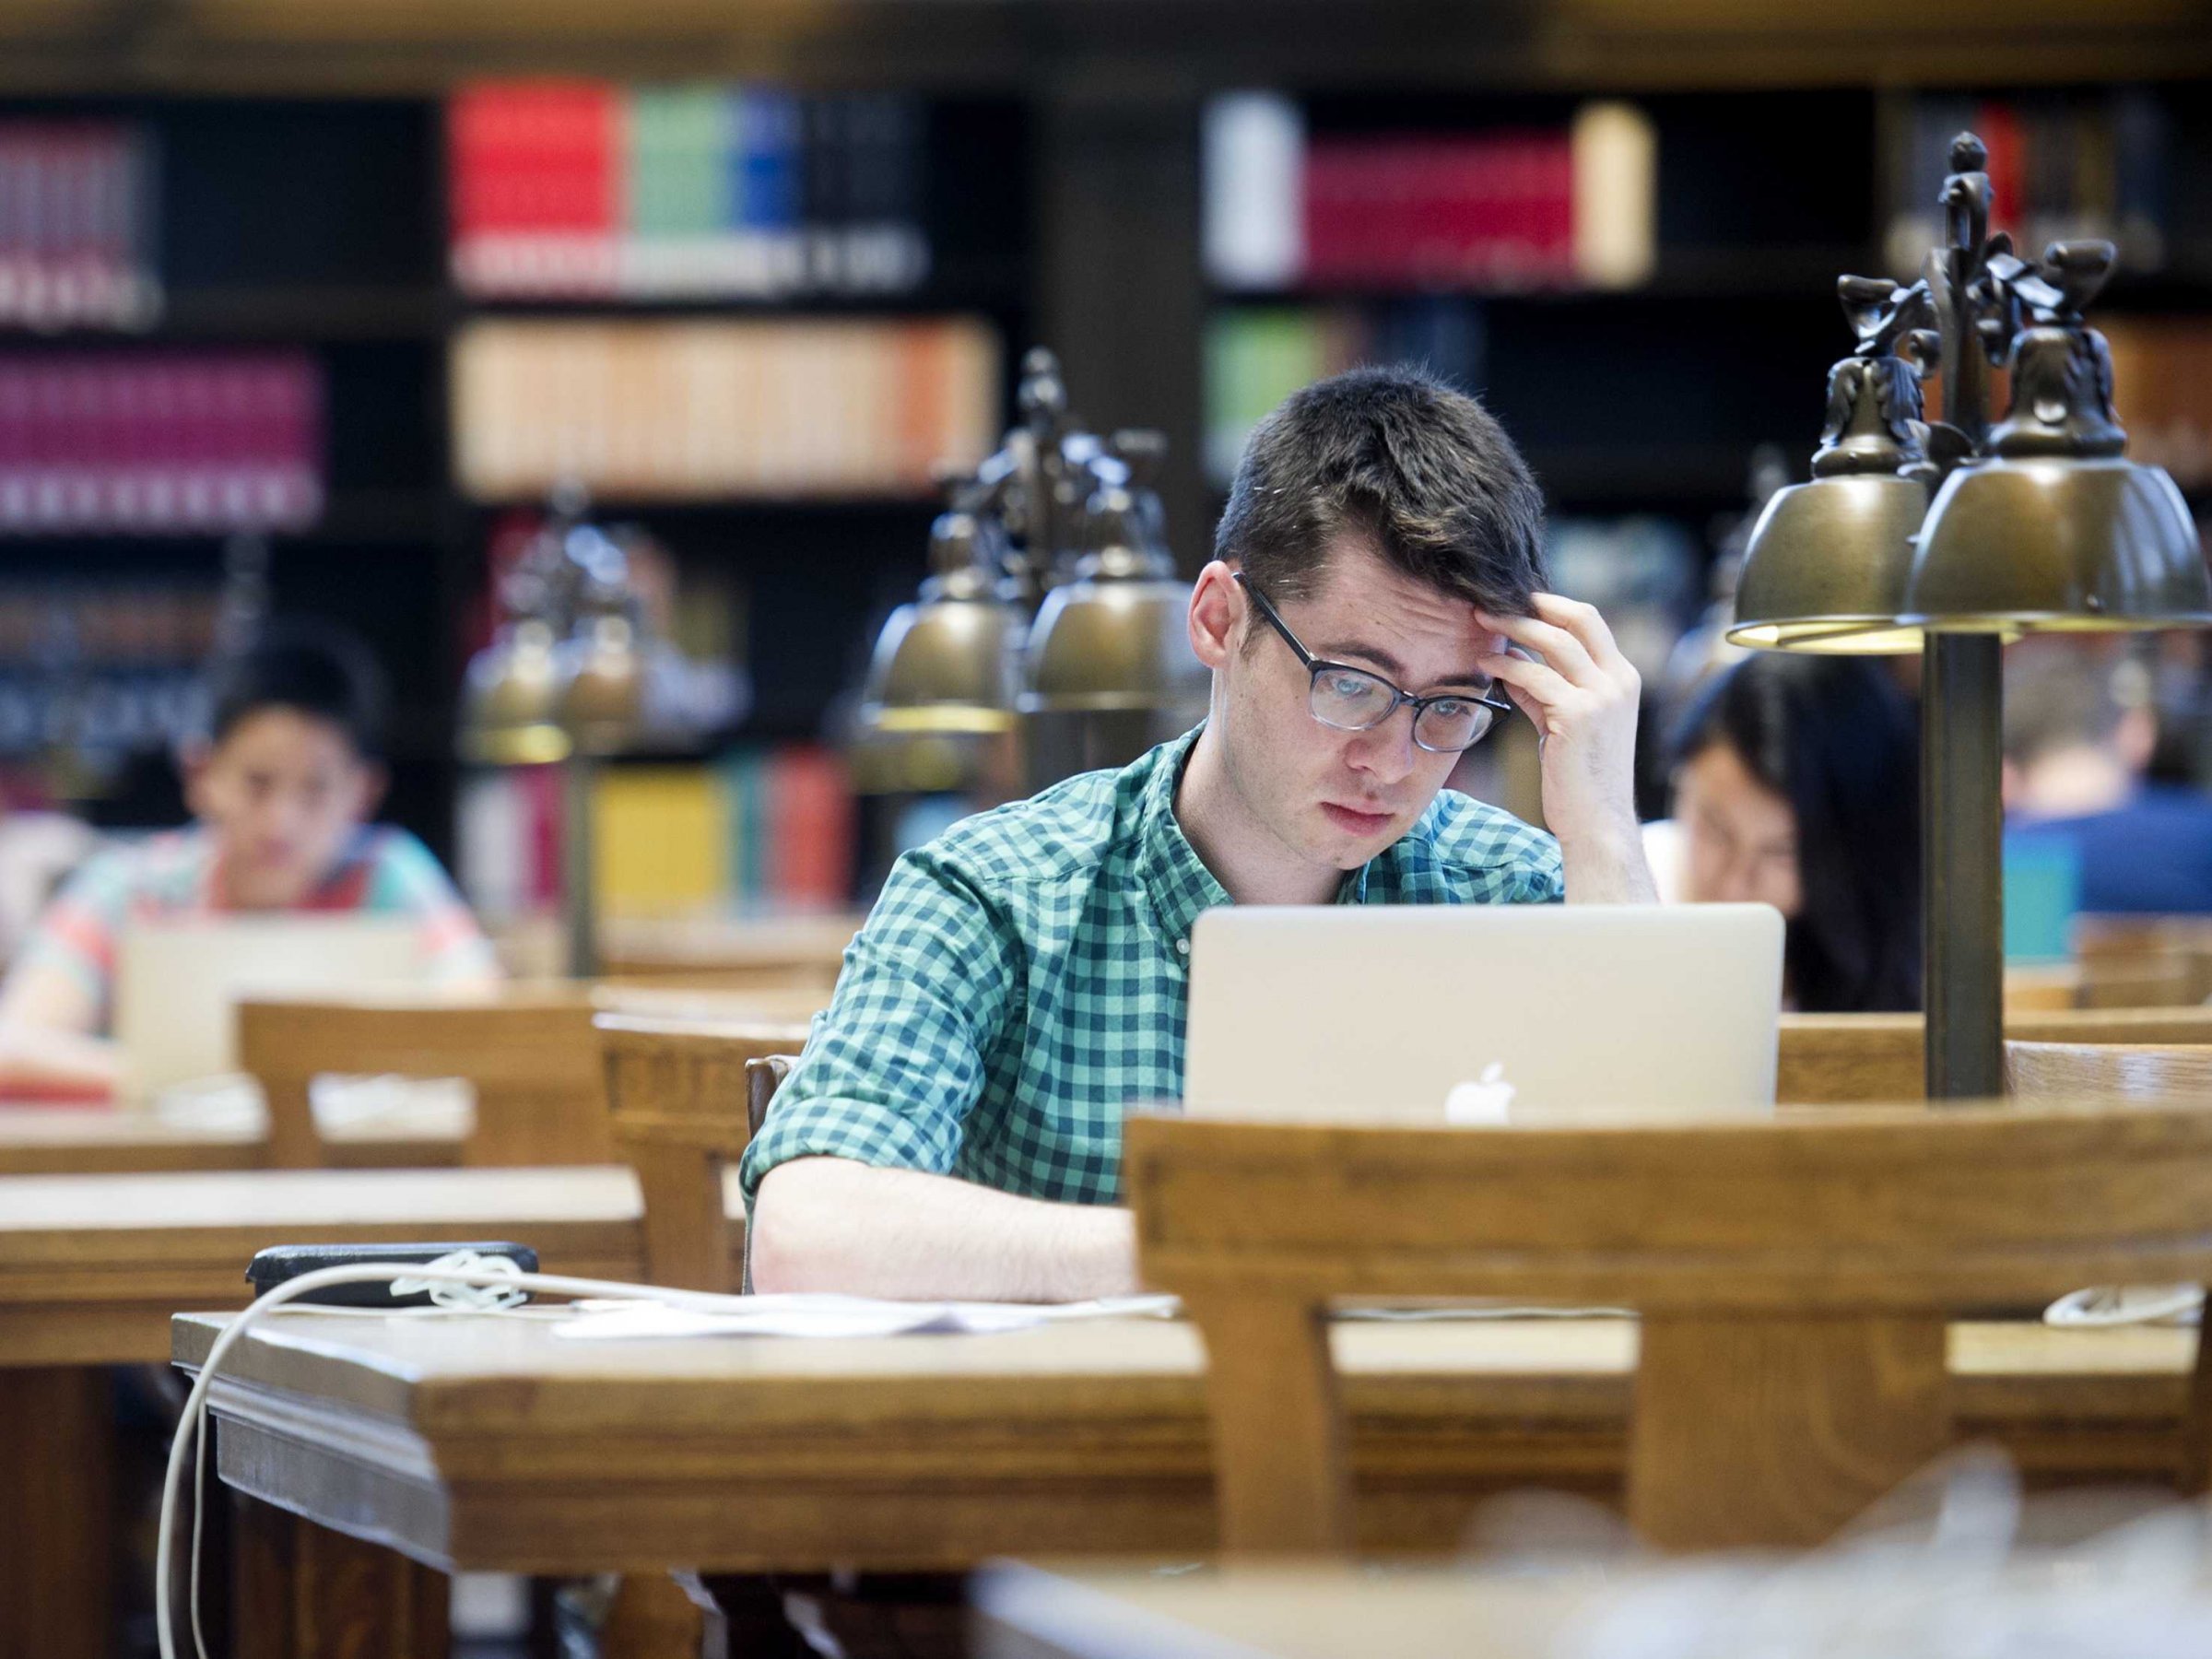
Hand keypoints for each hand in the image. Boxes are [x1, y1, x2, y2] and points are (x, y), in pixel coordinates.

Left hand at [1476, 594, 1650, 892]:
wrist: (1597, 823)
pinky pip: (1534, 677)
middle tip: (1491, 601)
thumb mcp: (1564, 726)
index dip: (1552, 605)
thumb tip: (1512, 665)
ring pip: (1553, 641)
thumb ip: (1545, 694)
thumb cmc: (1579, 779)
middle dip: (1531, 605)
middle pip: (1577, 617)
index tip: (1516, 601)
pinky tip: (1484, 664)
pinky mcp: (1578, 714)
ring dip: (1512, 627)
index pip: (1590, 622)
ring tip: (1480, 622)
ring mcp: (1602, 696)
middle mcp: (1619, 681)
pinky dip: (1505, 665)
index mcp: (1623, 679)